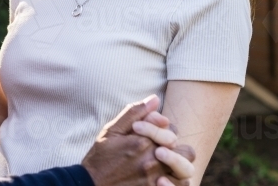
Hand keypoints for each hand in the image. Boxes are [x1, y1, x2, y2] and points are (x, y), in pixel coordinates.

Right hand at [82, 95, 196, 185]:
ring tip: (165, 164)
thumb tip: (155, 99)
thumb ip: (134, 113)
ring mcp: (155, 179)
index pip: (171, 130)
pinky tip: (162, 178)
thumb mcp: (112, 131)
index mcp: (143, 142)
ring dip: (179, 166)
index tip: (150, 134)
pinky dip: (174, 182)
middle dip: (176, 148)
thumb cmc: (101, 157)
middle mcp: (152, 161)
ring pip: (186, 170)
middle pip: (184, 151)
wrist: (91, 185)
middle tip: (162, 149)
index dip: (164, 129)